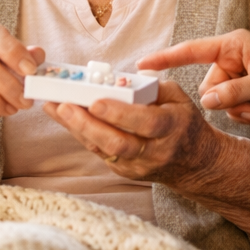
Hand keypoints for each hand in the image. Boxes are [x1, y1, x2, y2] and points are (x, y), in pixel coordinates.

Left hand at [43, 80, 220, 185]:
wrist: (194, 162)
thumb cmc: (183, 122)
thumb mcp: (179, 98)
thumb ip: (152, 86)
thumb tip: (120, 78)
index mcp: (172, 127)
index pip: (144, 123)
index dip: (119, 114)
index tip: (96, 101)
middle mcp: (155, 151)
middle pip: (118, 143)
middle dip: (88, 124)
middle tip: (64, 105)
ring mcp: (139, 166)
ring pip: (104, 149)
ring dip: (77, 128)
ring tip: (55, 107)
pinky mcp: (125, 172)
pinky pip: (100, 152)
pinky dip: (81, 133)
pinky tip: (65, 117)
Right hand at [138, 30, 249, 124]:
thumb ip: (235, 92)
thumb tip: (207, 101)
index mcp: (234, 45)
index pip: (192, 50)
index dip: (165, 58)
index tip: (141, 66)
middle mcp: (232, 58)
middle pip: (208, 87)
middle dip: (229, 102)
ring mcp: (238, 75)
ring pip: (219, 102)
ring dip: (240, 111)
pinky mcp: (244, 90)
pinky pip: (231, 109)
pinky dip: (247, 114)